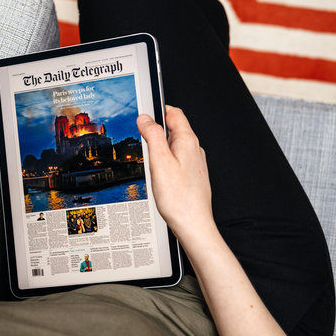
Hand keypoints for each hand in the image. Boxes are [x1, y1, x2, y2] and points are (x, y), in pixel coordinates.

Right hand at [137, 106, 214, 239]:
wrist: (192, 224)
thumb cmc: (179, 198)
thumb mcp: (159, 161)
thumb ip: (152, 135)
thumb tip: (145, 118)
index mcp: (188, 141)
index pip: (174, 113)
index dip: (157, 110)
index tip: (144, 114)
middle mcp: (194, 149)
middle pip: (173, 128)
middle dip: (156, 130)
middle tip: (141, 139)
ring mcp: (194, 163)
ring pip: (174, 145)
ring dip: (160, 147)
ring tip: (148, 159)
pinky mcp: (191, 175)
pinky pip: (176, 159)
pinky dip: (165, 160)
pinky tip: (158, 173)